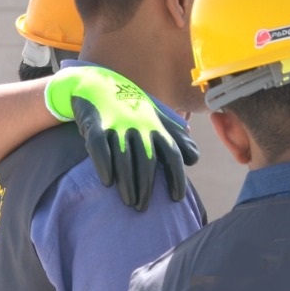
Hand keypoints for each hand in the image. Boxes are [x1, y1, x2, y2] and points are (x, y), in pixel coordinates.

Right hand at [44, 66, 198, 210]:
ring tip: (129, 202)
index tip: (177, 198)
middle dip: (147, 187)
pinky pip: (100, 148)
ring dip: (128, 183)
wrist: (96, 83)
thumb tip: (194, 158)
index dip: (176, 177)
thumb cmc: (130, 107)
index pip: (173, 154)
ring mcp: (117, 126)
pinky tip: (108, 182)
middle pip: (147, 161)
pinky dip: (105, 165)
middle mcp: (139, 126)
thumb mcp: (155, 118)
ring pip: (125, 158)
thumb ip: (174, 138)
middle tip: (144, 207)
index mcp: (156, 127)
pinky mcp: (95, 126)